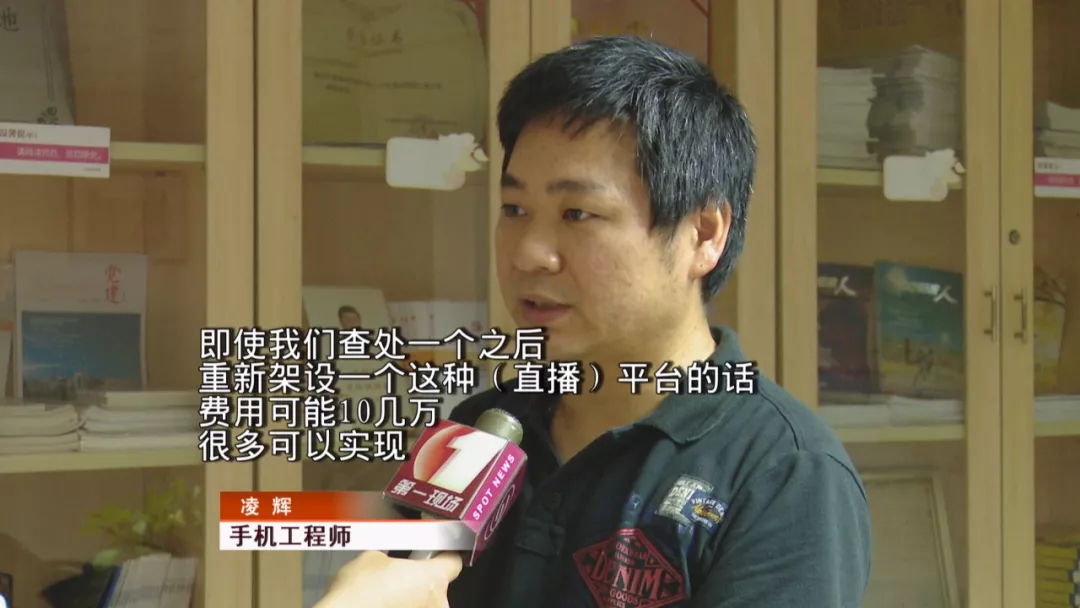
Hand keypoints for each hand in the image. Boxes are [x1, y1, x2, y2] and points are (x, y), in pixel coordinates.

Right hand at [314, 551, 462, 607]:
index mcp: (433, 579)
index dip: (444, 556)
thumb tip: (391, 563)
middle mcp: (436, 605)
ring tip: (386, 598)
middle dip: (419, 583)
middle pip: (437, 588)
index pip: (453, 563)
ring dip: (410, 602)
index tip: (437, 554)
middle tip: (398, 579)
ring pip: (423, 605)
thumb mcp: (372, 557)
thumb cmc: (358, 594)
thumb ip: (392, 558)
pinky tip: (382, 606)